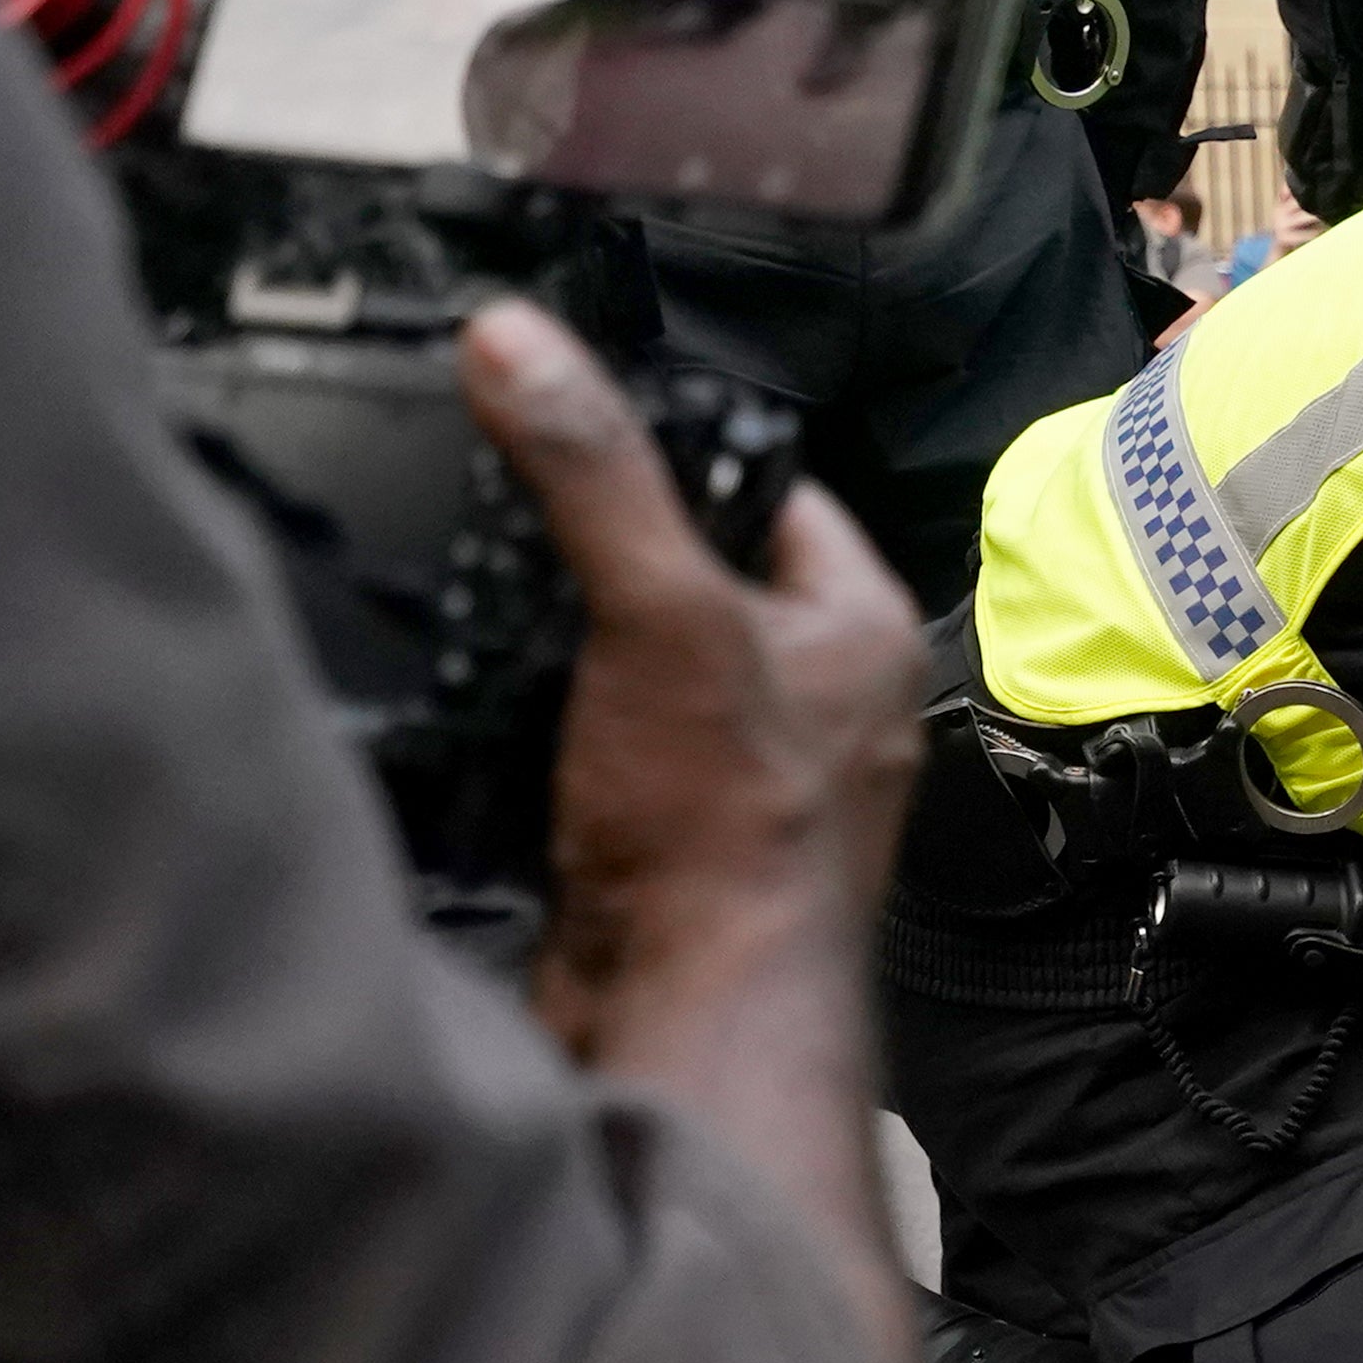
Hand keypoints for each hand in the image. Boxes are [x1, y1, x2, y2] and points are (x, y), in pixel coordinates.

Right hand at [462, 303, 921, 1061]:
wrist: (692, 1019)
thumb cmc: (728, 838)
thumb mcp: (656, 611)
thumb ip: (591, 473)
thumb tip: (519, 342)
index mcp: (860, 629)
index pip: (769, 486)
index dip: (674, 450)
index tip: (580, 423)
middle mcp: (824, 701)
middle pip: (694, 575)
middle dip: (602, 559)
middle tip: (517, 535)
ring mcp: (751, 775)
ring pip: (641, 664)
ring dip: (566, 649)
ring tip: (504, 631)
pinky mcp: (677, 841)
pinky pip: (606, 749)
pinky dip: (549, 730)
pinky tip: (502, 726)